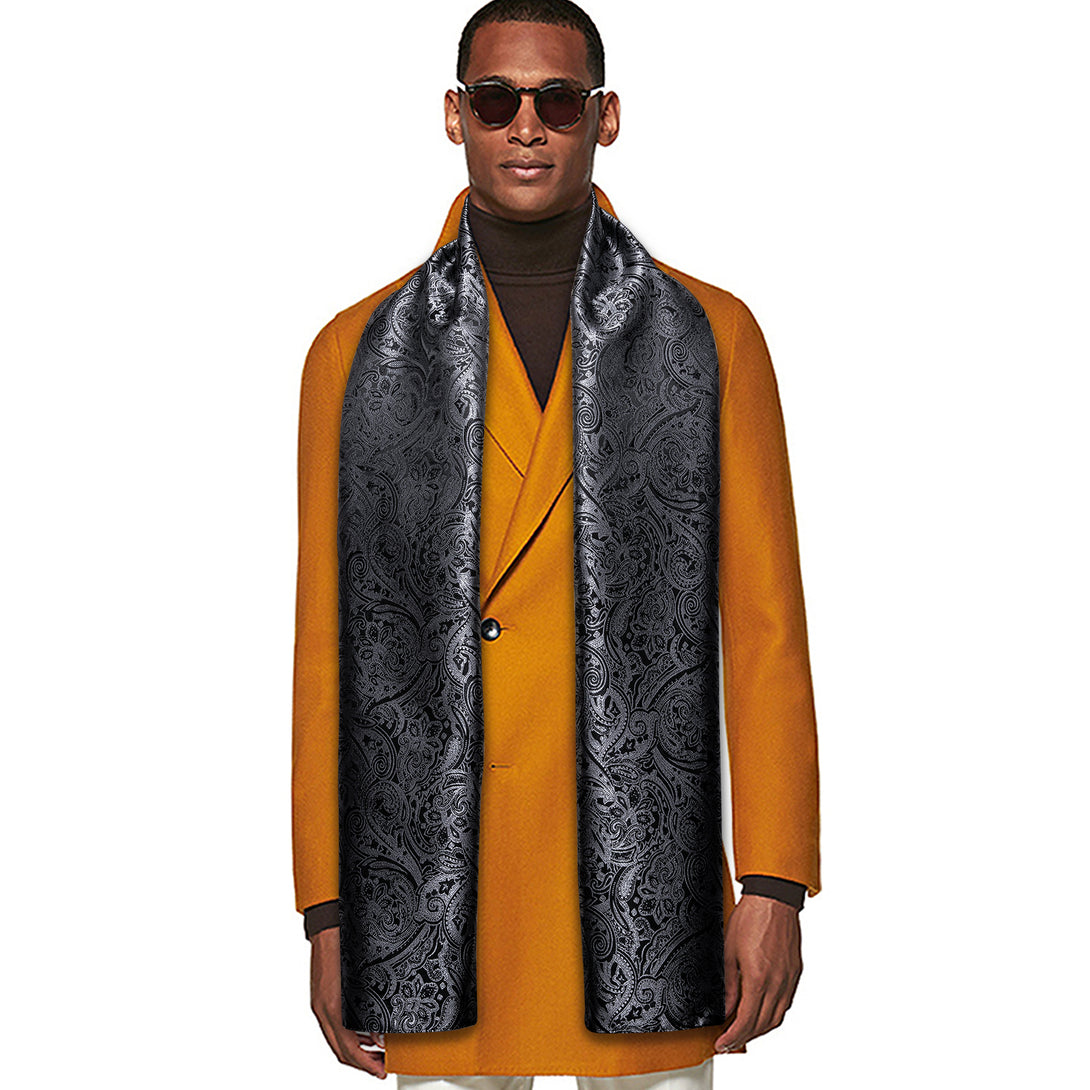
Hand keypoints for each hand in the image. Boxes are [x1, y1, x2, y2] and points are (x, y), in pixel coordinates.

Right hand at [309, 927, 386, 1077]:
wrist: (328, 926)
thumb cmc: (345, 945)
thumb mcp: (363, 979)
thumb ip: (370, 1010)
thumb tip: (380, 1036)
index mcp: (332, 1009)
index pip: (348, 1050)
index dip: (365, 1065)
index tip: (381, 1071)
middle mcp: (323, 1010)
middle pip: (340, 1050)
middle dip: (362, 1063)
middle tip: (381, 1066)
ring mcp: (321, 1004)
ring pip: (336, 1039)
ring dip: (356, 1049)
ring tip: (376, 1051)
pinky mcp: (323, 997)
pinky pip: (334, 1025)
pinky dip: (349, 1034)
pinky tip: (363, 1030)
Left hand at [714, 893, 802, 1054]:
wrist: (773, 899)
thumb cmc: (750, 918)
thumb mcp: (728, 951)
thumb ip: (729, 984)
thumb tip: (725, 1006)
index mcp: (758, 979)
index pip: (746, 1021)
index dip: (733, 1037)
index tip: (722, 1043)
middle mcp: (777, 983)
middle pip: (763, 1025)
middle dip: (744, 1038)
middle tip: (729, 1042)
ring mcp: (789, 979)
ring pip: (777, 1017)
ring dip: (760, 1029)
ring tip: (743, 1031)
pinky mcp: (795, 973)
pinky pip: (786, 1003)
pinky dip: (773, 1014)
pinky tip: (762, 1012)